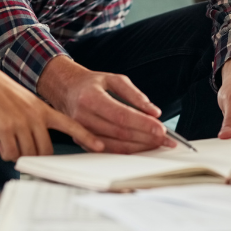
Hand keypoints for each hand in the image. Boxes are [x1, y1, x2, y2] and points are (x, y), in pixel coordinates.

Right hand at [0, 47, 103, 160]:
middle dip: (36, 158)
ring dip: (17, 155)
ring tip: (7, 144)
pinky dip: (6, 154)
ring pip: (28, 153)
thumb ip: (35, 119)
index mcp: (43, 108)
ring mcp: (21, 121)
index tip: (101, 146)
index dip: (87, 136)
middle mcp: (36, 115)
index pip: (71, 124)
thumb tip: (35, 144)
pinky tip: (0, 144)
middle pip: (46, 150)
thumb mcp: (25, 101)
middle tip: (23, 153)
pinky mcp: (5, 127)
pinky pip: (11, 153)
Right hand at [37, 56, 172, 153]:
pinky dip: (126, 151)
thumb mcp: (113, 79)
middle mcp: (83, 116)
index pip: (121, 115)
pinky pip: (107, 151)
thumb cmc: (90, 84)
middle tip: (165, 139)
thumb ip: (135, 94)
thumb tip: (153, 111)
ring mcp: (81, 131)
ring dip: (139, 147)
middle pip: (120, 133)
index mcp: (91, 97)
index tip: (161, 128)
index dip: (142, 124)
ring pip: (115, 145)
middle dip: (146, 137)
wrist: (64, 89)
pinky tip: (140, 148)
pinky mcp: (82, 141)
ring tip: (157, 144)